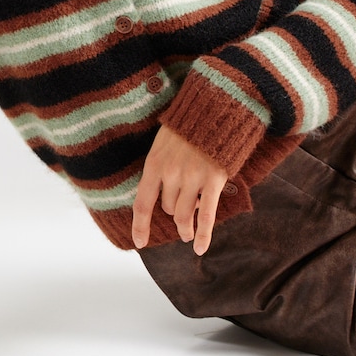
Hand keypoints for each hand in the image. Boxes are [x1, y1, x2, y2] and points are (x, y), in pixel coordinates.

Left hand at [133, 125, 230, 255]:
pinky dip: (203, 235)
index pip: (142, 203)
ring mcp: (193, 178)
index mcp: (155, 163)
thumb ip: (160, 166)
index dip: (140, 226)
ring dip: (185, 228)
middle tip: (179, 216)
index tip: (139, 242)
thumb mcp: (164, 142)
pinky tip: (200, 248)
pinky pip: (207, 215)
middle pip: (168, 208)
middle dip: (173, 213)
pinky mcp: (214, 180)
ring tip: (186, 234)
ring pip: (185, 215)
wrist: (215, 107)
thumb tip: (159, 191)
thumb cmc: (188, 125)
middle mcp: (171, 174)